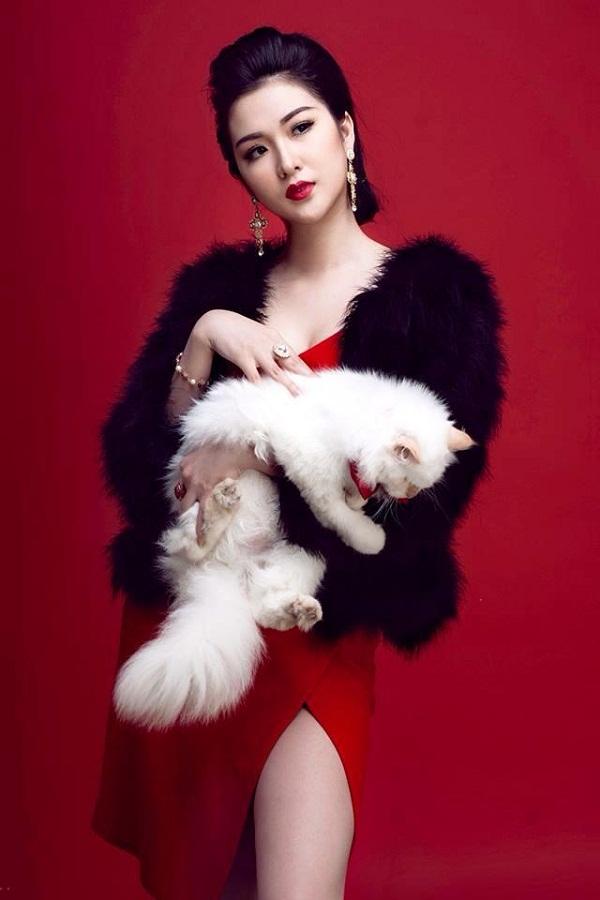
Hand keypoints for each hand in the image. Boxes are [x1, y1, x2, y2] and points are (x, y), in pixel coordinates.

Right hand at [176, 441, 274, 543]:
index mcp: (210, 489)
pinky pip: (180, 478)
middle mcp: (195, 482)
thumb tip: (286, 480)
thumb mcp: (260, 466)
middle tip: (191, 524)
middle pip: (185, 507)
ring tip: (189, 508)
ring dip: (185, 499)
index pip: (201, 517)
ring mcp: (188, 471)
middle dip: (188, 516)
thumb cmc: (245, 450)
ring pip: (180, 493)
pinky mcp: (184, 461)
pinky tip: (191, 486)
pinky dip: (184, 483)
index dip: (200, 531)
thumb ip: (272, 476)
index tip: (199, 543)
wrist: (229, 432)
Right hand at [194, 309, 315, 396]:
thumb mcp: (258, 336)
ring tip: (296, 394)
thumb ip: (270, 348)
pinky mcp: (243, 357)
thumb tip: (279, 363)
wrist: (216, 323)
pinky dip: (260, 386)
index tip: (315, 378)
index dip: (304, 368)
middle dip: (303, 375)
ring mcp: (256, 350)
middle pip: (290, 362)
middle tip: (314, 386)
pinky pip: (253, 375)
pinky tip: (265, 395)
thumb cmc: (238, 331)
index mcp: (274, 338)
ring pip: (275, 371)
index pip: (293, 355)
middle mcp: (268, 343)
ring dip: (287, 383)